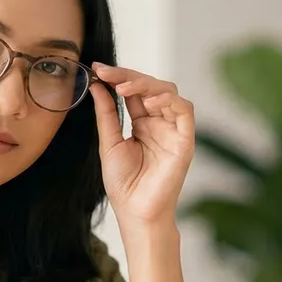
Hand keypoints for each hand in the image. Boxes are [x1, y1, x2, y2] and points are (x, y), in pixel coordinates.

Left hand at [91, 64, 194, 225]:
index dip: (118, 77)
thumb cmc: (124, 184)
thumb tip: (96, 86)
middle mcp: (160, 123)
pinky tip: (147, 102)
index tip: (97, 70)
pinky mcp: (185, 140)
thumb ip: (107, 114)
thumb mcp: (109, 143)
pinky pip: (184, 111)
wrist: (135, 212)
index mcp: (143, 123)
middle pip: (151, 86)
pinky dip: (168, 100)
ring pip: (168, 92)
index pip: (134, 91)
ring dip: (146, 84)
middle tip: (106, 74)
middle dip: (128, 76)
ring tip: (123, 88)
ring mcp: (173, 130)